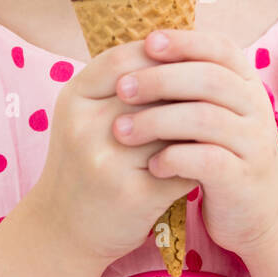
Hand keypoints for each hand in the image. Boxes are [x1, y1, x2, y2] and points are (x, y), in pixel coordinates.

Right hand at [27, 36, 200, 268]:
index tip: (186, 57)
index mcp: (74, 99)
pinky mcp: (134, 195)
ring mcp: (108, 162)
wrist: (61, 230)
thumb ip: (120, 85)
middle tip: (212, 88)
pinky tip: (209, 156)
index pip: (124, 59)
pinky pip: (181, 164)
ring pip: (172, 127)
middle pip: (152, 91)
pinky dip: (199, 159)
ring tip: (217, 120)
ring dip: (197, 124)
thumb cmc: (82, 165)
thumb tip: (177, 45)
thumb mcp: (84, 117)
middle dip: (185, 89)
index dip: (159, 54)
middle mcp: (86, 127)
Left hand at [112, 28, 277, 259]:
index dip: (184, 41)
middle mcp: (255, 107)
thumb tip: (134, 52)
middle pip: (209, 78)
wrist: (260, 209)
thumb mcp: (212, 111)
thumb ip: (187, 85)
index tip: (147, 42)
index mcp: (245, 83)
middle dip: (160, 80)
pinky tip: (151, 165)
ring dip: (156, 121)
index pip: (219, 47)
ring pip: (205, 118)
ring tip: (121, 131)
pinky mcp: (243, 177)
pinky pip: (207, 160)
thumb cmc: (222, 151)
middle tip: (122, 89)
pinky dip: (174, 159)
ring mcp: (252, 142)